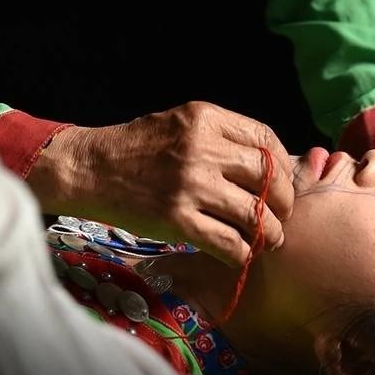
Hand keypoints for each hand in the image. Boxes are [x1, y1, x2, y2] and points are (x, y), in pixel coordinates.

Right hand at [30, 101, 293, 266]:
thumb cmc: (135, 147)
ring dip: (269, 234)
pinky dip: (241, 255)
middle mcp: (202, 149)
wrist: (89, 169)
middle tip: (279, 217)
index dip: (285, 166)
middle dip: (283, 203)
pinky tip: (239, 256)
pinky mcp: (177, 219)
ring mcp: (190, 185)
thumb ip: (220, 137)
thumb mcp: (179, 124)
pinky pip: (228, 243)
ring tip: (267, 241)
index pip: (266, 141)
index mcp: (205, 119)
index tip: (283, 183)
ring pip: (254, 215)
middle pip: (268, 178)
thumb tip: (269, 165)